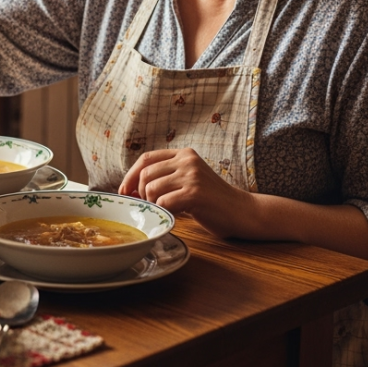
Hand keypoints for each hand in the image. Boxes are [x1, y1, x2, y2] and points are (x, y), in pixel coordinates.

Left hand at [118, 148, 258, 238]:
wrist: (242, 211)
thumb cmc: (211, 201)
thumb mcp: (187, 181)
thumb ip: (165, 179)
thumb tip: (130, 188)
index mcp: (184, 154)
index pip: (146, 158)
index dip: (130, 175)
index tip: (125, 191)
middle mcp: (187, 160)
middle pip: (146, 174)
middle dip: (141, 194)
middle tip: (150, 206)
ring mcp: (192, 175)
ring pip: (152, 189)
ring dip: (153, 204)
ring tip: (167, 210)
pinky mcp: (195, 192)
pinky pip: (164, 202)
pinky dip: (164, 212)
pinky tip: (175, 215)